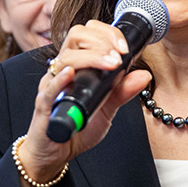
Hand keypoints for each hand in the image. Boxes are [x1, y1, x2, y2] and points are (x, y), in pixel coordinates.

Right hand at [16, 21, 150, 186]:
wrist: (57, 152)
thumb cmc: (77, 127)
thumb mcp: (107, 109)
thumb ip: (123, 91)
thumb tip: (144, 74)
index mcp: (78, 65)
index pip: (89, 34)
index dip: (107, 33)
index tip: (125, 46)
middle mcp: (63, 69)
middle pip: (75, 36)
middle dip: (101, 40)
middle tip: (119, 55)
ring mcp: (52, 85)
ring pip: (65, 58)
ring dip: (91, 57)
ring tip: (110, 64)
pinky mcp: (43, 105)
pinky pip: (49, 88)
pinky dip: (61, 79)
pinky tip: (72, 74)